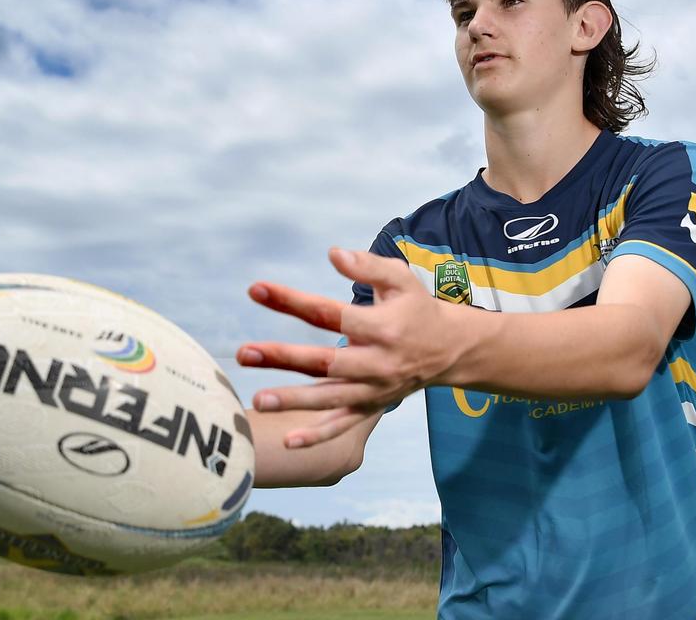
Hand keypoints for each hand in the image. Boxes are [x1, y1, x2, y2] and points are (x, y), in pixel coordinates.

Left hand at [237, 247, 463, 447]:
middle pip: (325, 362)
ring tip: (257, 400)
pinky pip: (342, 425)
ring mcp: (374, 390)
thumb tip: (333, 254)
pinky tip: (287, 440)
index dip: (291, 301)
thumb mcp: (401, 279)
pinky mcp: (371, 408)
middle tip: (245, 353)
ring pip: (329, 398)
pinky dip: (317, 436)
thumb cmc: (417, 308)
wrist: (450, 350)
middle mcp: (377, 363)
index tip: (256, 289)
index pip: (329, 313)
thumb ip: (368, 265)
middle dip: (283, 358)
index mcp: (382, 327)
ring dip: (293, 401)